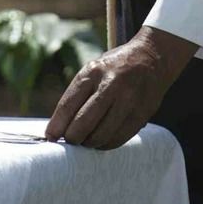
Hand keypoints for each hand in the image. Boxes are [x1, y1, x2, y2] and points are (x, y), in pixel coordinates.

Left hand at [44, 26, 195, 149]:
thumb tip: (58, 129)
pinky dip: (105, 145)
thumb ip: (77, 96)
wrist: (152, 58)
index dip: (57, 126)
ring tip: (85, 141)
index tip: (50, 137)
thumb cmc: (114, 68)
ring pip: (100, 135)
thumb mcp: (93, 70)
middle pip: (82, 124)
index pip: (68, 105)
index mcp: (93, 72)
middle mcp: (110, 85)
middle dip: (72, 138)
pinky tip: (101, 141)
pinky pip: (118, 139)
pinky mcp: (141, 114)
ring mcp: (128, 101)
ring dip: (89, 143)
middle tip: (69, 141)